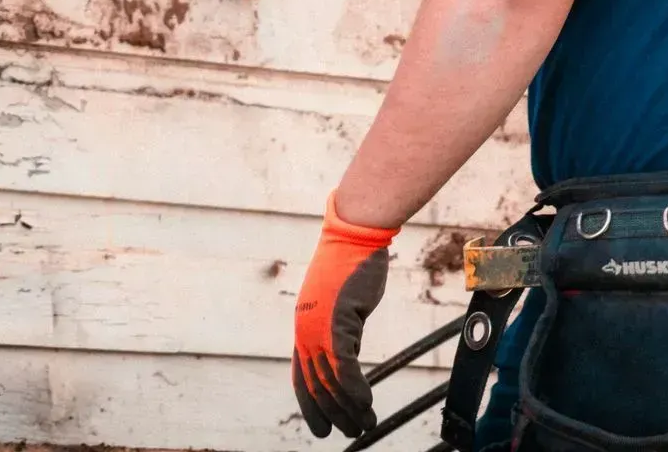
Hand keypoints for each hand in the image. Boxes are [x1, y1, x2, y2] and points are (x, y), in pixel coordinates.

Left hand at [293, 196, 397, 437]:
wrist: (355, 236)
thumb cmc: (352, 262)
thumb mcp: (342, 302)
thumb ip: (341, 327)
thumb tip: (348, 350)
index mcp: (303, 327)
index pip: (301, 377)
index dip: (311, 405)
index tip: (322, 426)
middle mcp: (305, 331)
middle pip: (314, 385)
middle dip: (331, 414)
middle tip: (348, 433)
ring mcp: (318, 328)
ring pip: (329, 381)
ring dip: (348, 408)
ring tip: (365, 424)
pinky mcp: (336, 323)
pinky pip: (344, 366)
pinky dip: (355, 389)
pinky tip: (366, 403)